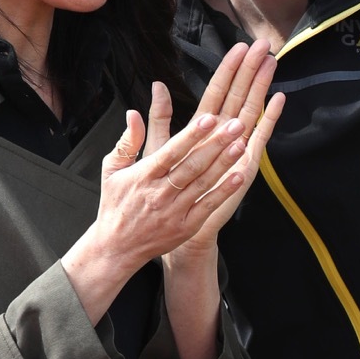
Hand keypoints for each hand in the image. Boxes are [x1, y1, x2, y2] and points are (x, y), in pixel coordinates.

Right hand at [62, 49, 271, 322]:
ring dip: (227, 160)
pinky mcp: (186, 224)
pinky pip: (211, 203)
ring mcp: (175, 211)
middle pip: (193, 164)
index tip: (212, 115)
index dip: (194, 135)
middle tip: (240, 118)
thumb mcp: (112, 170)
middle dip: (217, 141)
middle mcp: (160, 192)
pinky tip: (245, 167)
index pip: (172, 151)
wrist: (113, 251)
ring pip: (205, 182)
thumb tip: (137, 107)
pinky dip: (228, 186)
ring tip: (247, 137)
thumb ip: (128, 139)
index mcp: (142, 176)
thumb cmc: (114, 206)